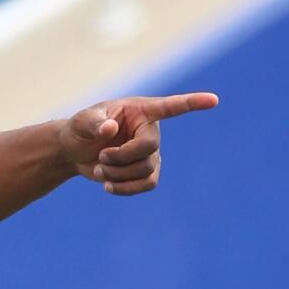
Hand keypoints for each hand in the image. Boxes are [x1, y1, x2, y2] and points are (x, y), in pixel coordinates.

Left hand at [59, 92, 218, 195]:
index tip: (213, 100)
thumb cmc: (79, 129)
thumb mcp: (80, 122)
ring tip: (99, 169)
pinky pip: (147, 184)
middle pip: (149, 149)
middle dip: (121, 158)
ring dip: (118, 174)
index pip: (169, 107)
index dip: (191, 104)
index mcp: (139, 110)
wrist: (74, 151)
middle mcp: (150, 130)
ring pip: (146, 170)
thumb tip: (110, 129)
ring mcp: (152, 152)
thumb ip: (93, 123)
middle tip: (101, 156)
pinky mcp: (147, 171)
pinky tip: (108, 186)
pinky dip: (125, 189)